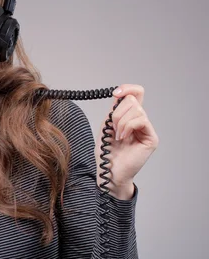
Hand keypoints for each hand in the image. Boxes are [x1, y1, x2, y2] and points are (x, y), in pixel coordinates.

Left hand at [94, 84, 158, 198]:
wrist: (109, 170)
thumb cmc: (107, 151)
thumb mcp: (107, 125)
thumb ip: (114, 110)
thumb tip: (119, 94)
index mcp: (130, 116)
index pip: (136, 93)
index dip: (127, 88)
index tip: (115, 93)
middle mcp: (141, 120)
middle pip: (132, 100)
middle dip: (117, 113)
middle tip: (113, 128)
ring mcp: (147, 129)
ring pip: (136, 110)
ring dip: (120, 122)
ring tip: (117, 136)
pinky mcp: (151, 137)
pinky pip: (141, 120)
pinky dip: (128, 127)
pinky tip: (123, 137)